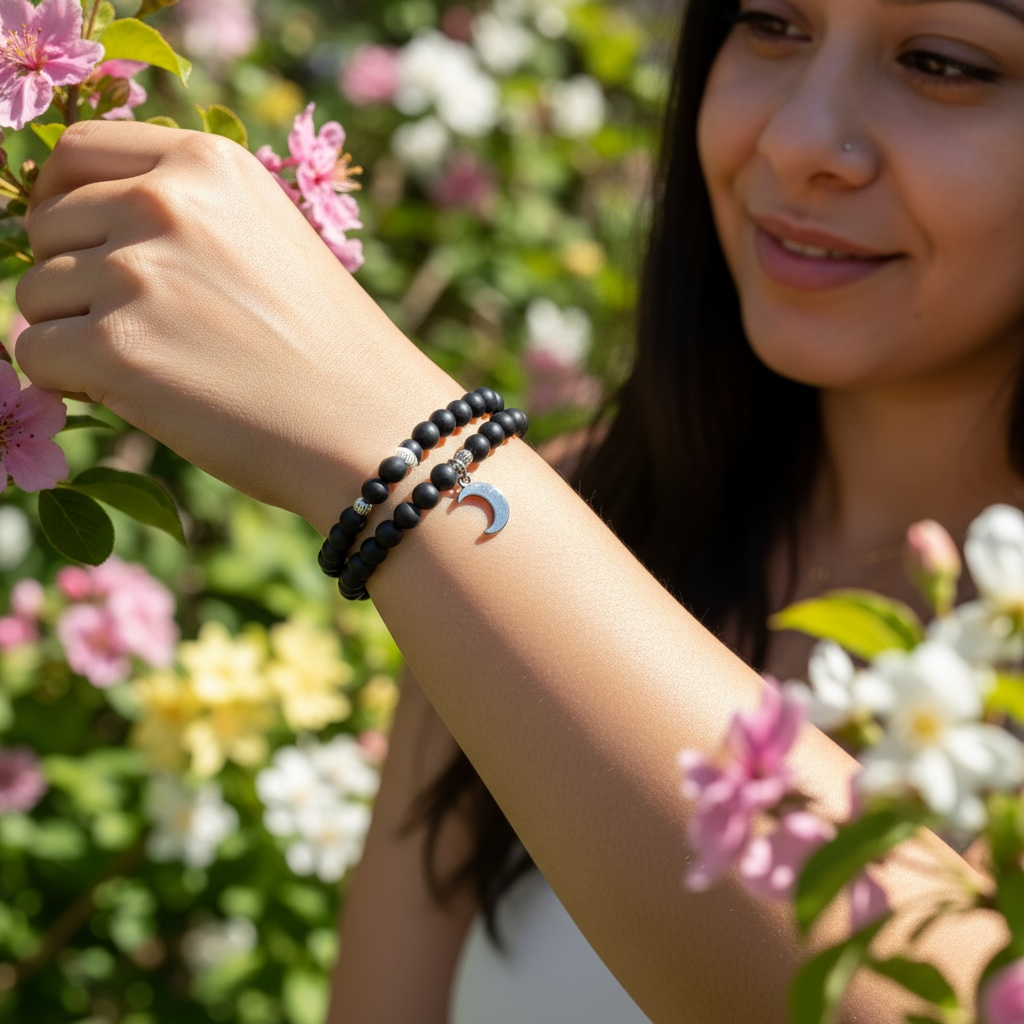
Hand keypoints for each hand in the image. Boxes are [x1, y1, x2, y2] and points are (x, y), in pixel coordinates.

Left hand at [15, 120, 436, 523]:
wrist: (370, 426)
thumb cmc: (329, 347)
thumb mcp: (270, 239)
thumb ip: (187, 212)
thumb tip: (79, 221)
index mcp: (207, 163)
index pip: (77, 153)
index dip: (63, 202)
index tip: (81, 247)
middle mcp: (164, 201)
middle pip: (47, 228)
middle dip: (74, 280)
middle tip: (141, 329)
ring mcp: (137, 272)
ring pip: (34, 295)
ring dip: (74, 334)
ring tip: (155, 366)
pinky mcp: (117, 348)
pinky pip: (35, 354)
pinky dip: (71, 382)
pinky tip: (136, 397)